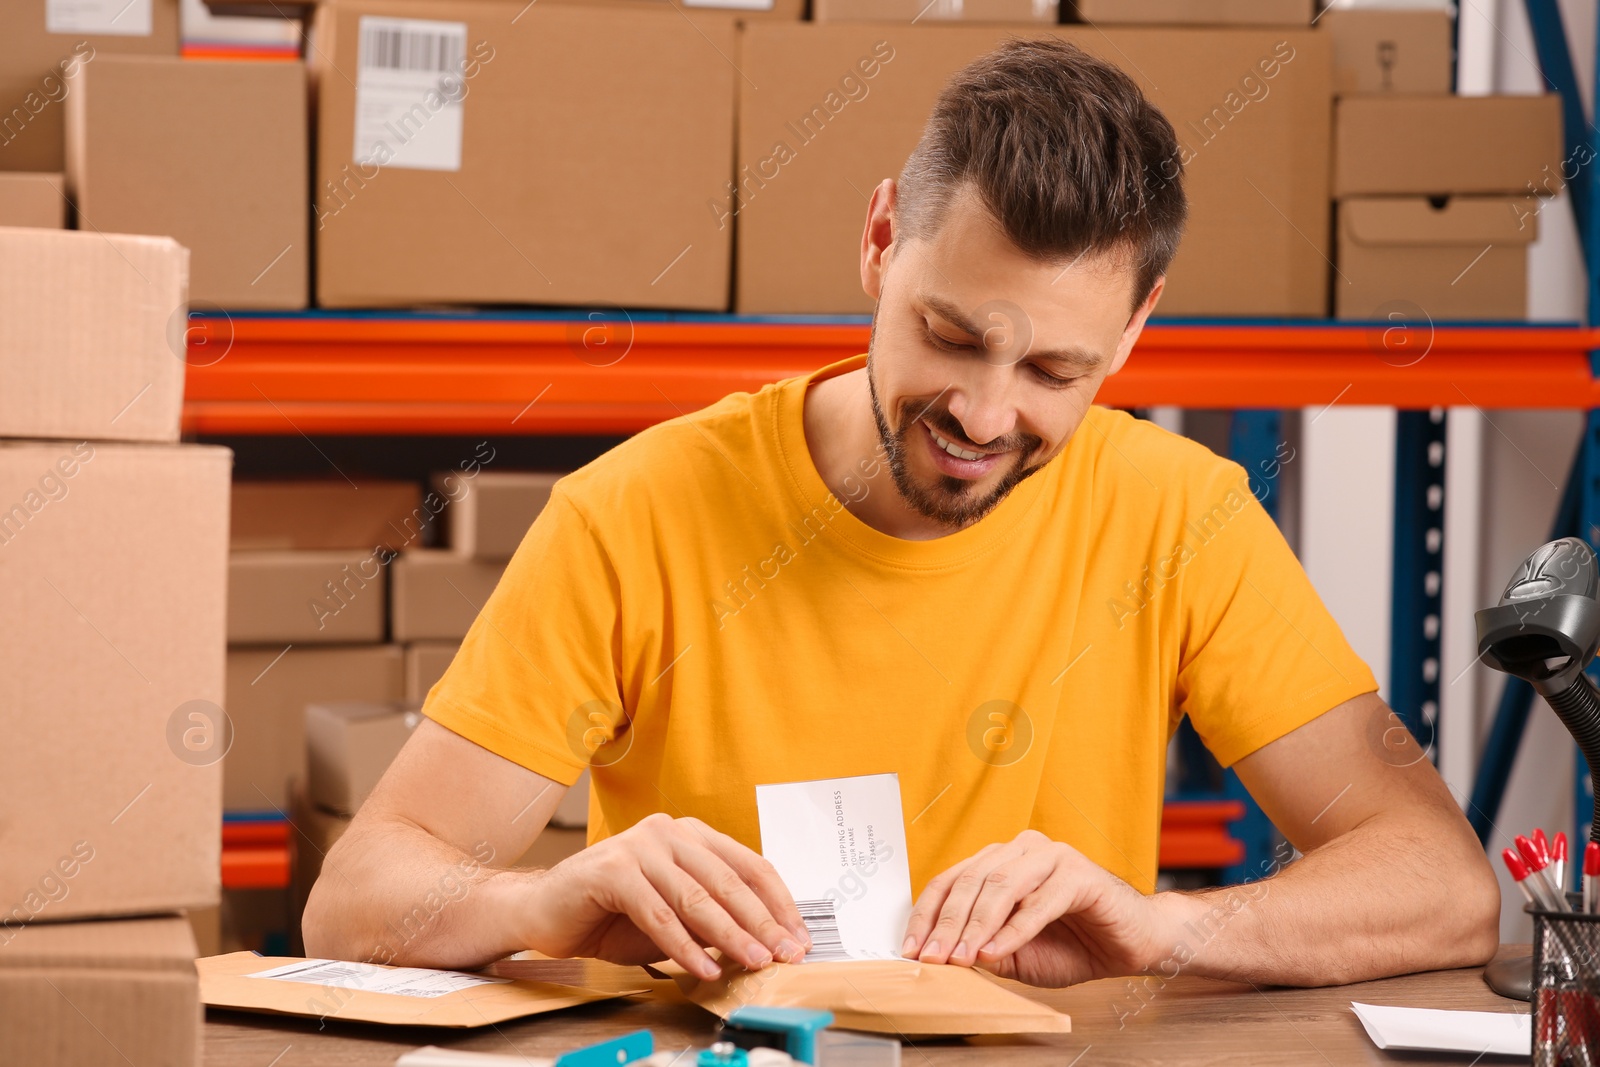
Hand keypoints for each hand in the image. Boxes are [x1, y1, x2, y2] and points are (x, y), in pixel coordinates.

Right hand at [520, 813, 810, 979]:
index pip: (750, 866)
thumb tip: (764, 944)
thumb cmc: (612, 914)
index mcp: (691, 836)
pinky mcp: (613, 870)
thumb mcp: (674, 916)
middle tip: (785, 953)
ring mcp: (640, 846)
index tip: (798, 938)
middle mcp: (669, 832)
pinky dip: (685, 947)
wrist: (543, 911)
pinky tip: (705, 969)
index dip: (778, 904)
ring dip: (731, 936)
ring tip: (754, 963)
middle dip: (762, 923)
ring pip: (697, 897)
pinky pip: (659, 915)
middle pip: (730, 881)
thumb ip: (712, 920)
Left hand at [900, 829, 1170, 987]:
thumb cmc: (1072, 945)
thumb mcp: (1015, 955)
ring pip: (1001, 885)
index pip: (950, 881)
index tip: (911, 949)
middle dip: (947, 924)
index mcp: (999, 861)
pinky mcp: (1079, 874)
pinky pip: (1038, 902)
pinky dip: (1014, 930)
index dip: (927, 916)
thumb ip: (982, 948)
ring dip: (976, 925)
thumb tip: (941, 957)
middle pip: (971, 881)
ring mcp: (1051, 856)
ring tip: (961, 957)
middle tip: (933, 958)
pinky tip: (996, 951)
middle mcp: (1021, 850)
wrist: (1132, 944)